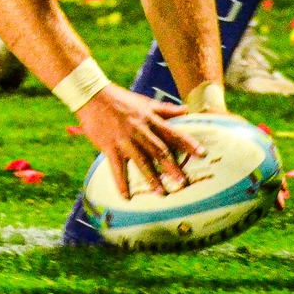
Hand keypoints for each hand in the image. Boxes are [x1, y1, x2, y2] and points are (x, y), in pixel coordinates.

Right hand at [73, 83, 202, 197]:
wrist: (92, 96)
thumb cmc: (120, 98)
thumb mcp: (144, 102)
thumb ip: (165, 109)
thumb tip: (186, 110)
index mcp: (150, 119)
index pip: (172, 133)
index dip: (187, 143)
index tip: (201, 154)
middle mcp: (140, 131)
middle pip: (159, 150)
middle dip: (172, 167)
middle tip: (183, 182)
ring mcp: (125, 140)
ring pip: (141, 161)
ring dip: (152, 178)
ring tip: (161, 193)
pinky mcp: (110, 147)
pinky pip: (117, 168)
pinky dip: (121, 183)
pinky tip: (126, 197)